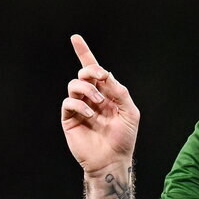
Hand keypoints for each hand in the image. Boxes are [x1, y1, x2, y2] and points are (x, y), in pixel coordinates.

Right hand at [61, 34, 139, 175]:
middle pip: (84, 73)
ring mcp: (79, 108)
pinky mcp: (69, 119)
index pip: (94, 71)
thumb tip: (107, 75)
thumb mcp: (130, 112)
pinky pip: (69, 102)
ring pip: (74, 85)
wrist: (112, 160)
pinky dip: (80, 105)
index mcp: (106, 94)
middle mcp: (91, 98)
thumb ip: (121, 92)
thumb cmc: (124, 138)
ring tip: (98, 103)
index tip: (75, 38)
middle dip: (92, 70)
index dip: (84, 54)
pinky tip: (91, 115)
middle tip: (101, 78)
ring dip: (87, 89)